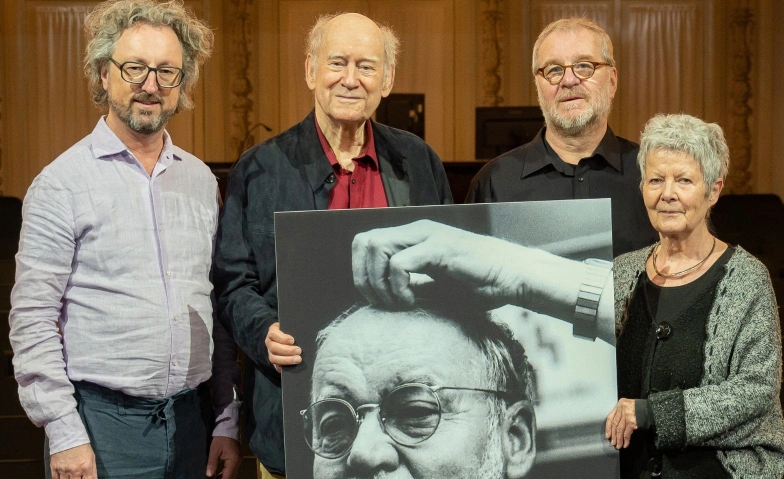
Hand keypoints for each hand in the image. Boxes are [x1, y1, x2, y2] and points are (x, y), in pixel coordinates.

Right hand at [50, 443, 96, 478]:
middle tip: (77, 478)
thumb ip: (93, 470)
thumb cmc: (82, 446)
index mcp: (86, 467)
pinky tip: (61, 478)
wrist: (68, 435)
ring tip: (70, 477)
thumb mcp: (92, 457)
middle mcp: (75, 471)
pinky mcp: (54, 468)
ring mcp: (64, 470)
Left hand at [206, 436, 240, 478]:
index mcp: (233, 461)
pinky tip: (217, 475)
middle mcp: (238, 462)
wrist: (227, 428)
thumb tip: (209, 475)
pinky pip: (231, 469)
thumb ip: (212, 463)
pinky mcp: (236, 458)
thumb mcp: (214, 450)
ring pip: (232, 474)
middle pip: (231, 477)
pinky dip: (225, 473)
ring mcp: (238, 460)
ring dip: (223, 477)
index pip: (227, 477)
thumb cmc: (220, 438)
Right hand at [265, 322, 300, 372]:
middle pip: (274, 348)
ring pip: (274, 358)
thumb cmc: (288, 330)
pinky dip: (283, 367)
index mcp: (272, 332)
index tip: (292, 340)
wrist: (283, 338)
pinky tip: (292, 367)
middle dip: (287, 350)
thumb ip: (293, 329)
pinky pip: (276, 366)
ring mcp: (270, 353)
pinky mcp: (274, 361)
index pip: (274, 334)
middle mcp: (269, 342)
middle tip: (299, 351)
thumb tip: (302, 333)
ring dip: (286, 360)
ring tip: (298, 359)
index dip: (283, 338)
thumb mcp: (289, 326)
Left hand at [352, 219, 532, 308]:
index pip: (366, 243)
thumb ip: (411, 286)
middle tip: (382, 302)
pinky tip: (411, 302)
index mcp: (414, 237)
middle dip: (364, 277)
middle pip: (364, 241)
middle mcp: (417, 230)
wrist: (514, 276)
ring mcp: (428, 236)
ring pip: (377, 248)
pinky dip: (397, 287)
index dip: (362, 271)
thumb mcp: (436, 287)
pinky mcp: (440, 248)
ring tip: (397, 302)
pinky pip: (399, 264)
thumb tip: (383, 298)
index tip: (377, 299)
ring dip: (379, 281)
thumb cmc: (480, 283)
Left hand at [605, 398, 636, 448]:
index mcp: (619, 404)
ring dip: (619, 439)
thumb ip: (621, 413)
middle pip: (615, 425)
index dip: (608, 428)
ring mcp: (627, 416)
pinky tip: (625, 444)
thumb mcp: (627, 406)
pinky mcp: (632, 422)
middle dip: (613, 435)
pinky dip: (626, 440)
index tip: (607, 436)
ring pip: (620, 430)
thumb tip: (615, 428)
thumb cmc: (640, 407)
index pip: (610, 418)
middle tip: (613, 443)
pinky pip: (627, 433)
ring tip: (618, 446)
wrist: (651, 409)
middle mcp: (621, 409)